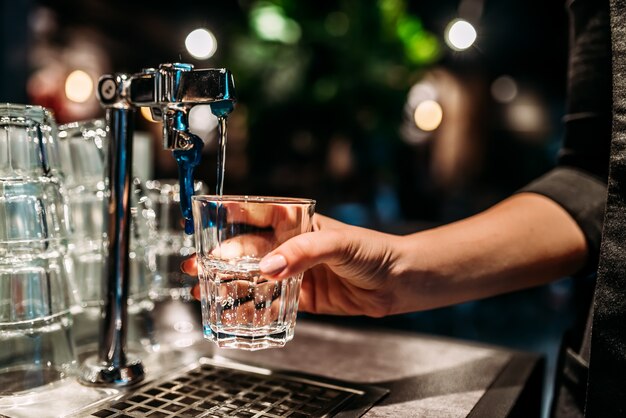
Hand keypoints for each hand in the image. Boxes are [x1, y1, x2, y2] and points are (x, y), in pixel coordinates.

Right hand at [185, 214, 403, 316]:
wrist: (397, 283)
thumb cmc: (373, 252)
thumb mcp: (338, 244)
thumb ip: (303, 253)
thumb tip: (268, 269)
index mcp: (297, 223)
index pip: (257, 214)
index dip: (228, 215)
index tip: (200, 218)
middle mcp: (291, 246)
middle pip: (247, 249)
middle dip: (219, 257)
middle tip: (195, 266)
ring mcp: (294, 271)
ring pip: (254, 276)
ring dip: (229, 283)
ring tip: (203, 291)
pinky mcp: (301, 296)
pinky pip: (270, 301)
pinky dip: (251, 307)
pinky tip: (234, 312)